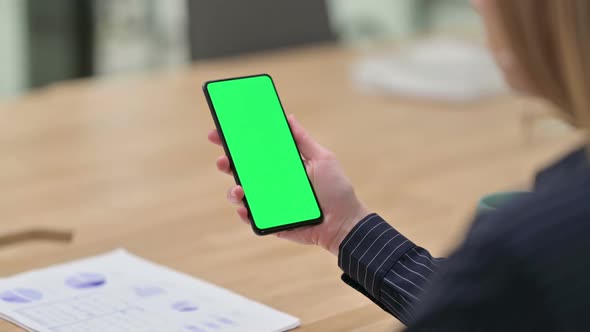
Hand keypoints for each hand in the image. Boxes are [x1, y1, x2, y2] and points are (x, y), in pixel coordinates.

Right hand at [208, 115, 370, 254]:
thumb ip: (303, 140)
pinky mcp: (271, 222)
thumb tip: (288, 117)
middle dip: (225, 163)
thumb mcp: (322, 159)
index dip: (235, 142)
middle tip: (222, 159)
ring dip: (233, 191)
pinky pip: (251, 218)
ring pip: (241, 195)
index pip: (253, 151)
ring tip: (240, 190)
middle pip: (241, 171)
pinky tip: (245, 209)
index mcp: (281, 165)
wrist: (344, 222)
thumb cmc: (336, 189)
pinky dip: (245, 214)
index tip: (219, 132)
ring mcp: (269, 202)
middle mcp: (271, 182)